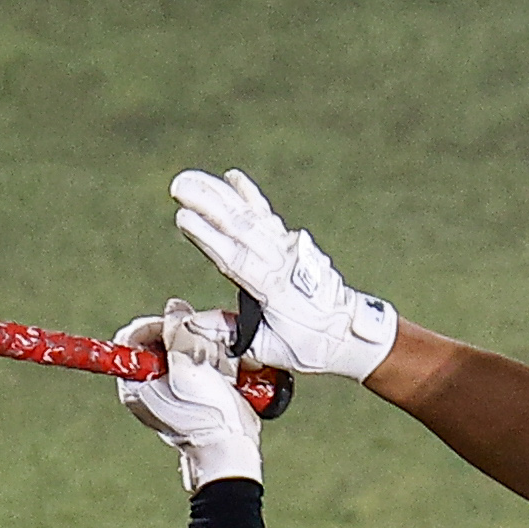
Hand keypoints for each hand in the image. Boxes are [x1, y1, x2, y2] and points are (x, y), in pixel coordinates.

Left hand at [116, 303, 262, 488]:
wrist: (233, 453)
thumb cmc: (207, 418)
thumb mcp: (187, 369)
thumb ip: (177, 334)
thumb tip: (173, 308)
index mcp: (136, 382)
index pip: (131, 337)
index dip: (155, 326)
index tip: (179, 329)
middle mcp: (150, 384)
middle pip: (161, 339)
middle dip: (187, 337)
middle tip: (206, 350)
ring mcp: (174, 388)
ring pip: (185, 347)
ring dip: (206, 349)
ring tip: (220, 365)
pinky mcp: (196, 392)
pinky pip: (203, 362)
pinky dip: (216, 361)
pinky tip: (228, 373)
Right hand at [170, 169, 396, 380]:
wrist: (350, 330)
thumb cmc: (311, 345)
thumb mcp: (270, 349)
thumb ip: (231, 333)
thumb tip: (192, 322)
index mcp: (275, 288)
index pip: (236, 258)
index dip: (208, 238)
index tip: (183, 218)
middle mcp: (282, 260)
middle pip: (240, 226)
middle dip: (207, 203)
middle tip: (178, 186)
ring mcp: (287, 247)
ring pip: (249, 215)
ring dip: (218, 194)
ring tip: (190, 179)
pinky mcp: (290, 243)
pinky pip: (266, 214)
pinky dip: (249, 195)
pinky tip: (232, 178)